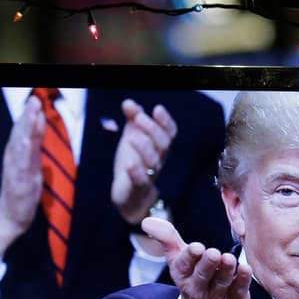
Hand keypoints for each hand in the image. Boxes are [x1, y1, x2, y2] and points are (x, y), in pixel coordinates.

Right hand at [0, 95, 45, 265]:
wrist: (10, 217)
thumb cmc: (21, 187)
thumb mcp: (31, 160)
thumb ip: (35, 140)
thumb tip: (39, 117)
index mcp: (17, 153)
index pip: (23, 131)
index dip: (29, 115)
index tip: (35, 100)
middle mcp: (14, 160)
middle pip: (19, 135)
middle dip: (26, 118)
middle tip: (33, 102)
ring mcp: (16, 173)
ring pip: (19, 149)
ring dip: (24, 131)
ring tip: (30, 117)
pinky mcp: (19, 186)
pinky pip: (20, 169)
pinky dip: (22, 155)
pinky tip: (26, 144)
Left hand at [111, 99, 175, 223]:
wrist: (128, 195)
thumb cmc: (134, 162)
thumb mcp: (132, 137)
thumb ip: (132, 120)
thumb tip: (129, 102)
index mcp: (159, 146)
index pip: (170, 133)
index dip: (165, 121)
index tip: (157, 109)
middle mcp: (158, 160)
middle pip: (163, 144)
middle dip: (152, 129)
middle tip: (139, 118)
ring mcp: (150, 174)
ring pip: (154, 161)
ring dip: (144, 147)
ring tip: (132, 137)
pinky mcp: (138, 188)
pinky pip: (141, 181)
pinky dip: (136, 172)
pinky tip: (129, 164)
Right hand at [142, 218, 251, 298]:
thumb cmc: (192, 276)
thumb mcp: (177, 258)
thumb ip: (166, 238)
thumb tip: (146, 221)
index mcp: (182, 275)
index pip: (184, 265)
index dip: (190, 256)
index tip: (196, 247)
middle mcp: (197, 288)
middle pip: (202, 276)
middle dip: (207, 264)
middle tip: (212, 253)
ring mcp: (216, 297)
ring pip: (221, 283)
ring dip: (226, 271)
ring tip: (229, 259)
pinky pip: (238, 291)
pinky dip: (243, 280)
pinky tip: (246, 268)